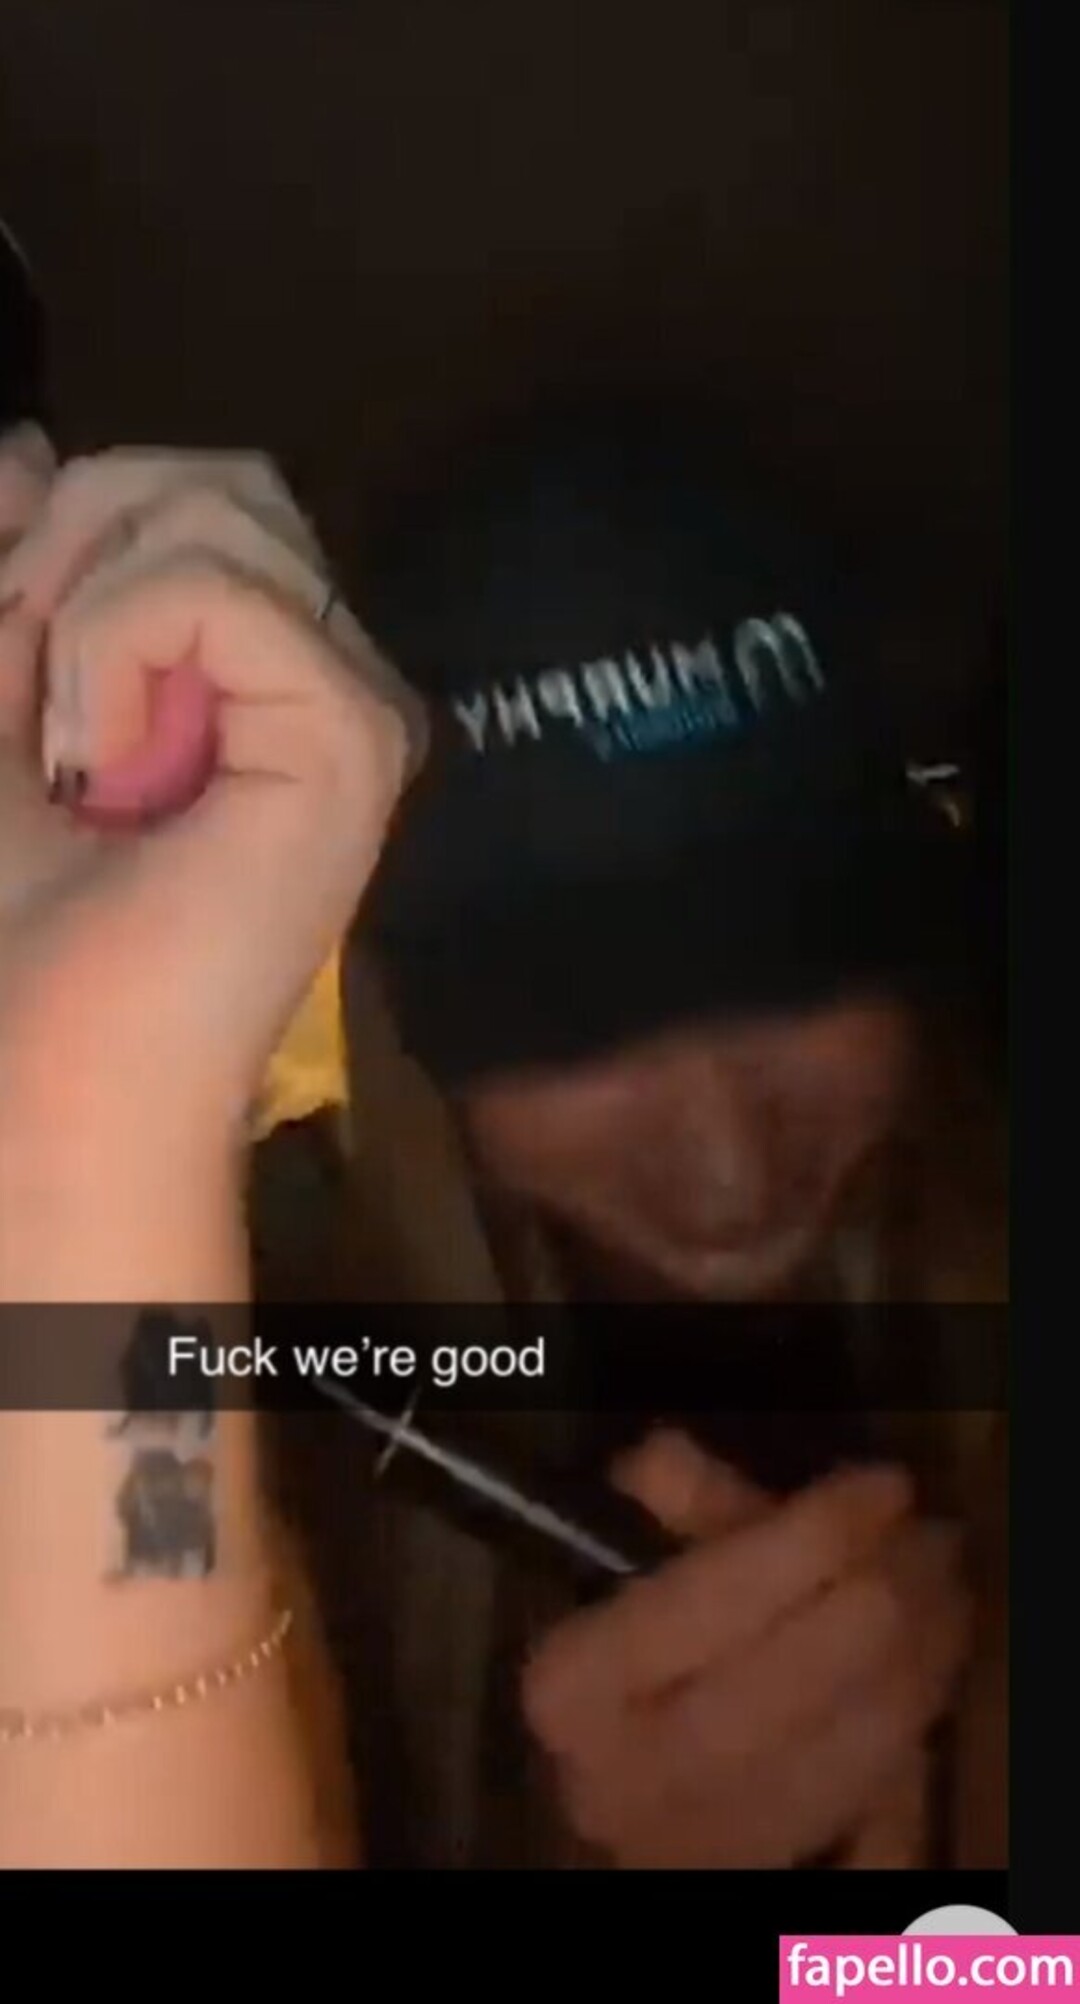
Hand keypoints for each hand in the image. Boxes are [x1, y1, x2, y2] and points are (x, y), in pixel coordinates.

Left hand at [0, 435, 423, 1171]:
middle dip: (74, 551)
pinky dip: (116, 650)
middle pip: (219, 476)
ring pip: (221, 502)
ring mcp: (353, 705)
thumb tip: (32, 442)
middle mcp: (325, 677)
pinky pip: (216, 585)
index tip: (16, 664)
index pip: (190, 495)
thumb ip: (14, 567)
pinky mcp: (352, 733)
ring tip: (77, 750)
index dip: (66, 535)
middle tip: (39, 711)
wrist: (51, 1063)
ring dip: (88, 611)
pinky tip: (109, 766)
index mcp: (260, 677)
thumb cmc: (17, 911)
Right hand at [522, 1431, 970, 1867]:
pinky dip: (917, 1727)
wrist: (647, 1804)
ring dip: (921, 1650)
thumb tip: (668, 1457)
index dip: (810, 1533)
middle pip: (795, 1673)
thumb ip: (686, 1510)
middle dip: (882, 1589)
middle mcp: (625, 1780)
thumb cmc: (648, 1671)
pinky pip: (881, 1807)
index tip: (884, 1484)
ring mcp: (703, 1850)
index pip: (708, 1595)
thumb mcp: (655, 1578)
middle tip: (930, 1537)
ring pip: (857, 1742)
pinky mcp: (772, 1882)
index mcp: (573, 1689)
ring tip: (943, 1587)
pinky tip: (934, 1663)